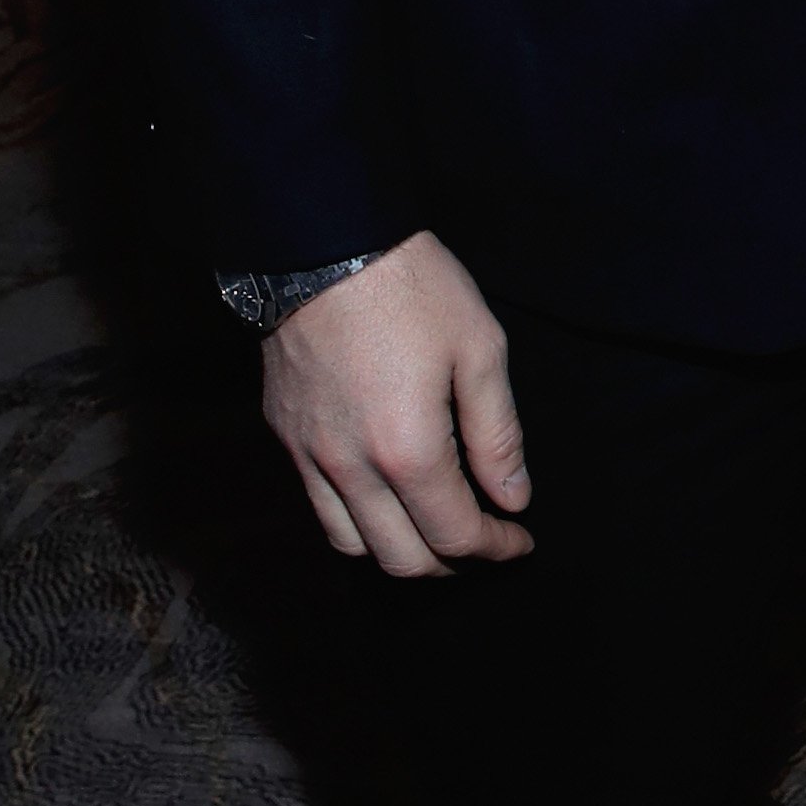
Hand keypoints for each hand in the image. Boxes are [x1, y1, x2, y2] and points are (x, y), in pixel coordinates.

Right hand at [261, 229, 532, 579]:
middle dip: (453, 562)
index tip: (519, 538)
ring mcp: (310, 457)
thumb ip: (497, 435)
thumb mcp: (480, 350)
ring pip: (355, 548)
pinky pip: (320, 510)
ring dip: (402, 552)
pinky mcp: (286, 438)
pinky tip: (387, 498)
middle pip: (404, 560)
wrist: (322, 243)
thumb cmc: (412, 288)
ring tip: (435, 527)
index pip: (456, 535)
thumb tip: (512, 498)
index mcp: (408, 450)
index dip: (495, 548)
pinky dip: (358, 524)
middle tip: (484, 539)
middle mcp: (352, 468)